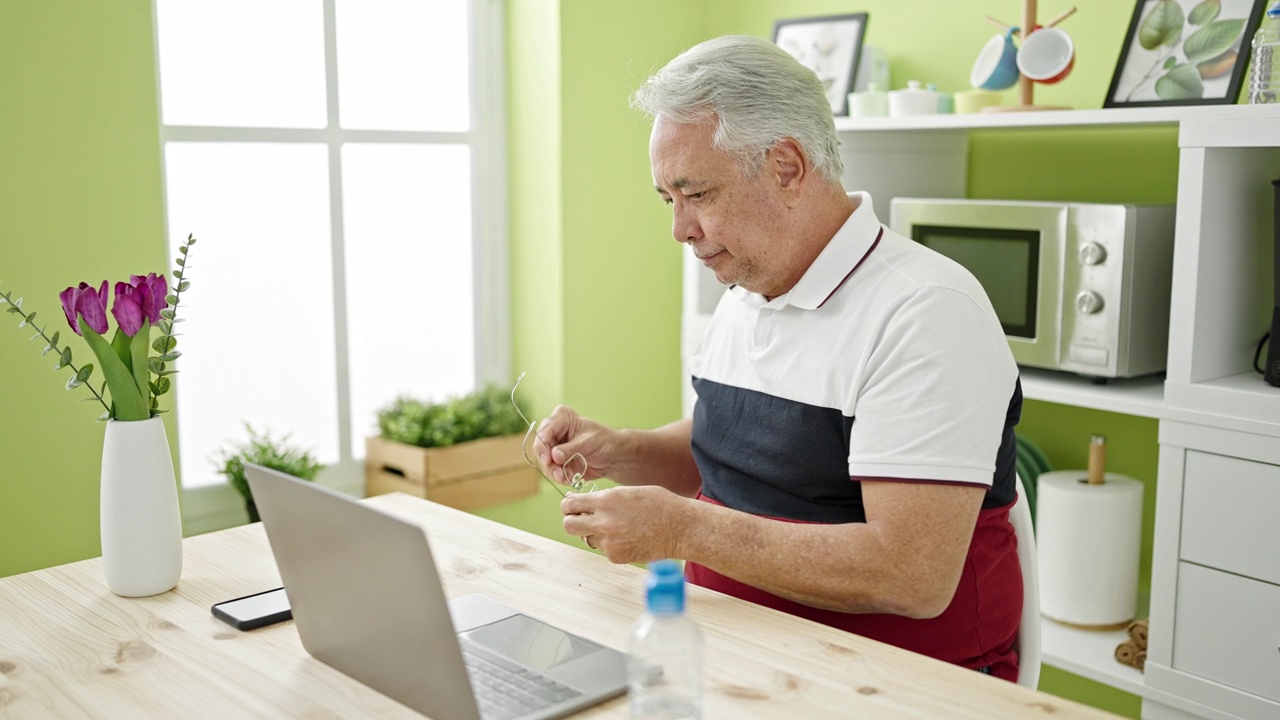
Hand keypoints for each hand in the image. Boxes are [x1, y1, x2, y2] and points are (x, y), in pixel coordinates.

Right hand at [532, 405, 618, 485]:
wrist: (613, 456)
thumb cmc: (604, 442)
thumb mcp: (588, 443)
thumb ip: (570, 449)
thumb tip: (554, 456)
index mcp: (561, 418)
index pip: (545, 431)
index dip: (543, 445)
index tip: (548, 459)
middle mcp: (554, 431)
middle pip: (540, 447)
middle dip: (547, 462)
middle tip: (557, 473)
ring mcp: (554, 446)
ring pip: (544, 461)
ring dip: (553, 472)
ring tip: (564, 478)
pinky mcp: (557, 461)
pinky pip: (551, 470)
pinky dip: (558, 476)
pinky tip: (568, 478)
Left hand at [561, 486, 691, 563]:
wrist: (680, 528)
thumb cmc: (658, 504)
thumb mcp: (627, 492)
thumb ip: (603, 498)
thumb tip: (579, 503)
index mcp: (606, 501)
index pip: (570, 504)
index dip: (568, 505)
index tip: (572, 507)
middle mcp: (603, 522)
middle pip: (568, 525)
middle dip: (572, 521)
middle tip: (581, 520)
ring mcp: (609, 541)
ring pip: (587, 538)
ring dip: (594, 533)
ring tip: (616, 528)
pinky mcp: (615, 556)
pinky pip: (603, 549)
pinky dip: (611, 544)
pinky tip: (628, 538)